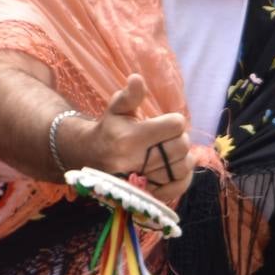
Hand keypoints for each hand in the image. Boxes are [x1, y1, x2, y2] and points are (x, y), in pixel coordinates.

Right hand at [70, 73, 191, 206]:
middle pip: (181, 146)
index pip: (175, 125)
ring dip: (183, 157)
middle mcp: (135, 161)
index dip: (174, 121)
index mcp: (129, 137)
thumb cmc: (109, 129)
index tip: (165, 122)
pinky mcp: (147, 195)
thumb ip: (130, 95)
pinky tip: (175, 167)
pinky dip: (183, 177)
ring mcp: (141, 181)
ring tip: (172, 152)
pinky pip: (178, 187)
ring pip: (182, 167)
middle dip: (179, 138)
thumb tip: (137, 78)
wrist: (91, 158)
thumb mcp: (116, 108)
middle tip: (168, 138)